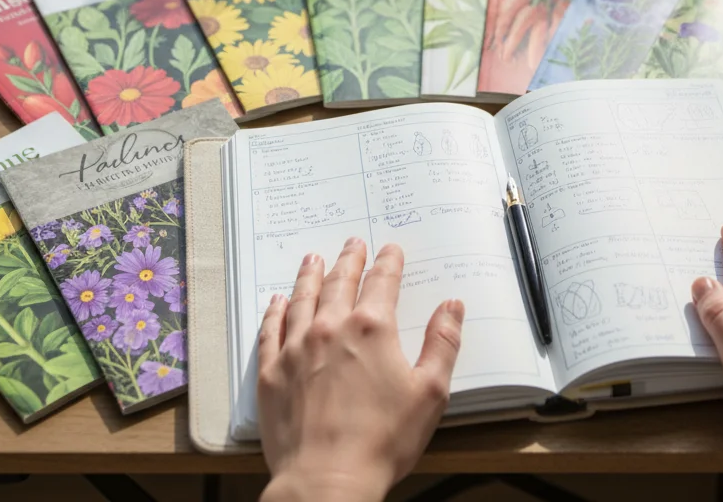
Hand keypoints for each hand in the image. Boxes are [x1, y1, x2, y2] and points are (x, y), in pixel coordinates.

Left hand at [257, 237, 464, 501]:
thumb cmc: (382, 441)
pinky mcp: (270, 372)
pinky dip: (275, 312)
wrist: (327, 479)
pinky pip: (270, 330)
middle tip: (351, 244)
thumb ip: (443, 343)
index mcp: (373, 329)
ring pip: (302, 299)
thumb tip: (452, 306)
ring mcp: (296, 349)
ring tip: (313, 259)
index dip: (388, 263)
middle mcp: (331, 329)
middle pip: (339, 282)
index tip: (390, 250)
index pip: (382, 282)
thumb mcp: (430, 393)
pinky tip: (277, 302)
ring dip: (309, 276)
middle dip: (348, 260)